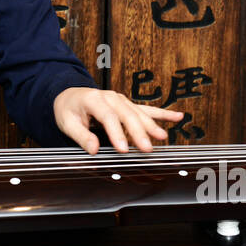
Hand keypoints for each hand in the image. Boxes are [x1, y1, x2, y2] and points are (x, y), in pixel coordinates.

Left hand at [52, 86, 184, 153]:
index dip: (117, 133)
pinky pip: (146, 109)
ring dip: (151, 125)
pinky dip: (162, 113)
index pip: (108, 117)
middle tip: (147, 148)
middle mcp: (110, 97)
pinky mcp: (127, 105)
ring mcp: (120, 100)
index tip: (123, 149)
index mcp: (94, 100)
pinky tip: (178, 116)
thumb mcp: (67, 123)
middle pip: (127, 115)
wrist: (69, 96)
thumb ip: (81, 136)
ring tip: (162, 137)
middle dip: (138, 132)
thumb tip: (94, 149)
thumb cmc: (68, 110)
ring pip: (138, 113)